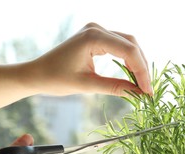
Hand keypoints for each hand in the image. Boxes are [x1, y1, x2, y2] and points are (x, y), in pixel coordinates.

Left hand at [26, 22, 152, 95]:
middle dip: (142, 67)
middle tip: (147, 89)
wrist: (37, 73)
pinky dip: (128, 59)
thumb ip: (114, 87)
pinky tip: (132, 74)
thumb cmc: (56, 79)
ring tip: (142, 84)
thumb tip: (138, 94)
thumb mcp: (87, 85)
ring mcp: (96, 30)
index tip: (147, 91)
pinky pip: (119, 45)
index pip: (128, 50)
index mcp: (93, 37)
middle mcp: (96, 28)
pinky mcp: (96, 37)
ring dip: (137, 63)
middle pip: (131, 44)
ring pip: (128, 43)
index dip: (141, 71)